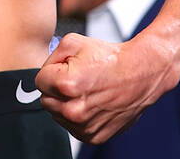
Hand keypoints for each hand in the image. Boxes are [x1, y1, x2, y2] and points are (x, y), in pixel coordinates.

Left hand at [35, 33, 175, 144]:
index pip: (39, 82)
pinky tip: (91, 103)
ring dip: (66, 104)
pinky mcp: (94, 136)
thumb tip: (44, 72)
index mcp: (66, 85)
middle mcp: (74, 110)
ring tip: (86, 90)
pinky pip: (73, 127)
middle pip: (45, 100)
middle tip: (77, 79)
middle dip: (56, 89)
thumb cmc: (110, 58)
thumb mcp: (73, 42)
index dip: (52, 72)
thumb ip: (50, 57)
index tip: (66, 69)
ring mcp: (84, 126)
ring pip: (58, 115)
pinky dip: (78, 116)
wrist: (140, 73)